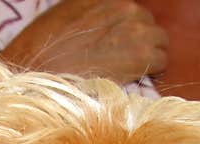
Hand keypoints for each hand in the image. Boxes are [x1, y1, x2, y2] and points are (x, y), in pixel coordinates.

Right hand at [0, 0, 167, 84]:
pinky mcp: (140, 55)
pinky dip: (154, 70)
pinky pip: (162, 60)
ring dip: (151, 55)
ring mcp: (135, 30)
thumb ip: (89, 12)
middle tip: (125, 59)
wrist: (37, 73)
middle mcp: (124, 8)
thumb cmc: (41, 48)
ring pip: (160, 40)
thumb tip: (98, 23)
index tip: (119, 43)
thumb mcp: (64, 14)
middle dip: (141, 40)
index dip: (126, 28)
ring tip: (134, 71)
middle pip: (148, 23)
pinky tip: (138, 79)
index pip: (130, 10)